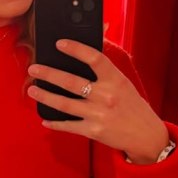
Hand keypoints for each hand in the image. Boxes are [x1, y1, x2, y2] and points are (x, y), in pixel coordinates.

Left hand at [28, 40, 168, 164]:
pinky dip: (54, 123)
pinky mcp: (93, 131)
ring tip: (32, 89)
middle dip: (48, 74)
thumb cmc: (132, 106)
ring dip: (45, 95)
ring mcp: (98, 114)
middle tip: (34, 69)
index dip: (76, 49)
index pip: (94, 58)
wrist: (145, 135)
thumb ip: (106, 68)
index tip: (59, 43)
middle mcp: (106, 96)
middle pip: (71, 82)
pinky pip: (68, 126)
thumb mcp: (124, 83)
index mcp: (115, 79)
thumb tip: (94, 43)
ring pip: (64, 104)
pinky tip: (44, 119)